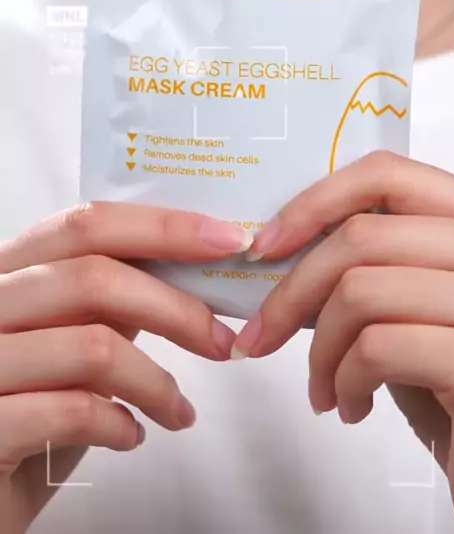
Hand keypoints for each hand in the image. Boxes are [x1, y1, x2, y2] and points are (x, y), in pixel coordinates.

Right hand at [0, 202, 245, 532]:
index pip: (87, 225)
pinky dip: (120, 424)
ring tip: (178, 411)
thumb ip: (107, 297)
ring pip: (92, 348)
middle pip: (93, 279)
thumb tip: (192, 265)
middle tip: (220, 340)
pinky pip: (72, 412)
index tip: (226, 240)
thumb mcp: (65, 334)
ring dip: (156, 384)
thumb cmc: (29, 402)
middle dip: (176, 309)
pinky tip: (131, 435)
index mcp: (9, 270)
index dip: (163, 228)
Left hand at [233, 152, 453, 533]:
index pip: (388, 174)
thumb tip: (283, 250)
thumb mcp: (416, 305)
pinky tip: (351, 406)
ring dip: (319, 350)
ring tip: (323, 388)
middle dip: (291, 292)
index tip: (269, 244)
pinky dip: (344, 381)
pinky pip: (377, 349)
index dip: (315, 202)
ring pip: (359, 292)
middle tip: (260, 335)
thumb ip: (374, 267)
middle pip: (361, 237)